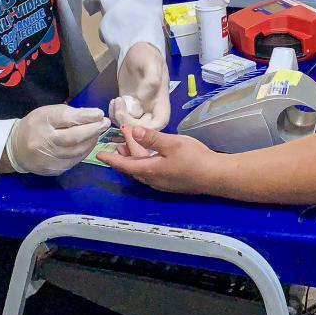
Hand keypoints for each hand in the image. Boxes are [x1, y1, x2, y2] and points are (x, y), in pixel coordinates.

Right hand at [6, 104, 109, 175]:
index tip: (99, 113)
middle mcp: (43, 142)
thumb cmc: (35, 126)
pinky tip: (88, 144)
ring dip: (91, 141)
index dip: (84, 116)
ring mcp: (48, 158)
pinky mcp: (53, 169)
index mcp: (40, 122)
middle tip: (105, 123)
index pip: (65, 118)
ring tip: (98, 133)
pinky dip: (84, 151)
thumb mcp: (47, 113)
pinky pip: (74, 161)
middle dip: (92, 130)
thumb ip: (68, 113)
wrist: (16, 149)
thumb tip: (92, 116)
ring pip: (76, 151)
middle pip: (73, 137)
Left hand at [97, 126, 219, 193]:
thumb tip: (133, 131)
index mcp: (150, 170)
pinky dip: (144, 162)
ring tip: (128, 148)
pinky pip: (150, 172)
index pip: (124, 164)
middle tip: (116, 143)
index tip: (99, 155)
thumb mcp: (172, 144)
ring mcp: (163, 183)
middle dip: (123, 155)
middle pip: (132, 167)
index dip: (111, 159)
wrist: (215, 176)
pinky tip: (149, 157)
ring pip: (141, 171)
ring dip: (134, 159)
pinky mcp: (171, 183)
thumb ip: (152, 138)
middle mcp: (153, 179)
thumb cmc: (194, 158)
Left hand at [112, 42, 169, 129]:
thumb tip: (143, 99)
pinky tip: (113, 101)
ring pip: (129, 126)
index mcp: (161, 103)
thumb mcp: (151, 63)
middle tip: (117, 106)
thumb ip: (151, 80)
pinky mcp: (127, 107)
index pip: (158, 126)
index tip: (129, 119)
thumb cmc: (146, 55)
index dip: (144, 130)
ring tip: (115, 101)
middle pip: (142, 131)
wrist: (134, 49)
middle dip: (127, 124)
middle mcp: (151, 110)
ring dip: (118, 119)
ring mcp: (138, 109)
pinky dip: (114, 115)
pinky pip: (121, 119)